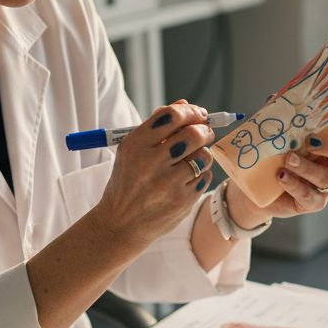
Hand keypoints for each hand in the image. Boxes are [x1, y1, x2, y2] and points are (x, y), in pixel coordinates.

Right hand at [91, 100, 214, 247]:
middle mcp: (150, 163)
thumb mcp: (132, 151)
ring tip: (194, 158)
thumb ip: (157, 126)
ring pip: (204, 155)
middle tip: (204, 132)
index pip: (172, 116)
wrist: (121, 223)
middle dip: (204, 130)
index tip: (198, 114)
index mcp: (135, 145)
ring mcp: (168, 183)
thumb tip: (184, 104)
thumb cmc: (129, 182)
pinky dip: (202, 174)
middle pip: (193, 133)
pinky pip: (206, 177)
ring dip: (204, 153)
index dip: (191, 111)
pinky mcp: (182, 200)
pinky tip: (189, 178)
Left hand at [226, 121, 327, 227]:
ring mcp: (324, 186)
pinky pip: (310, 196)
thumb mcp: (275, 134)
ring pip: (326, 177)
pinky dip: (296, 185)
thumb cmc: (271, 157)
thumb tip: (275, 98)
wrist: (254, 188)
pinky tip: (282, 177)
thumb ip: (279, 116)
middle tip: (310, 141)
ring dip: (307, 167)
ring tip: (288, 159)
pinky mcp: (311, 202)